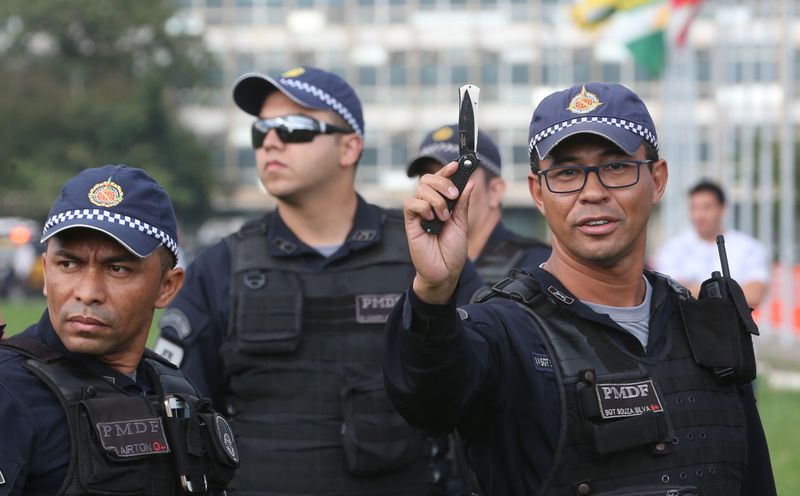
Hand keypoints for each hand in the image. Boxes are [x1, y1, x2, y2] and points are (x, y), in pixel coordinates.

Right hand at [403, 161, 472, 303]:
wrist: (445, 271)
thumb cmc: (452, 250)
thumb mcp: (462, 224)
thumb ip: (463, 203)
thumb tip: (469, 182)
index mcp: (443, 203)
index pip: (441, 180)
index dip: (447, 170)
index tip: (457, 165)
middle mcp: (429, 205)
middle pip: (427, 179)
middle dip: (442, 182)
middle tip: (453, 195)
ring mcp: (419, 213)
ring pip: (421, 190)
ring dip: (436, 200)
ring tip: (443, 217)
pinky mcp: (410, 222)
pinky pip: (411, 204)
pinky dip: (423, 208)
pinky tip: (431, 220)